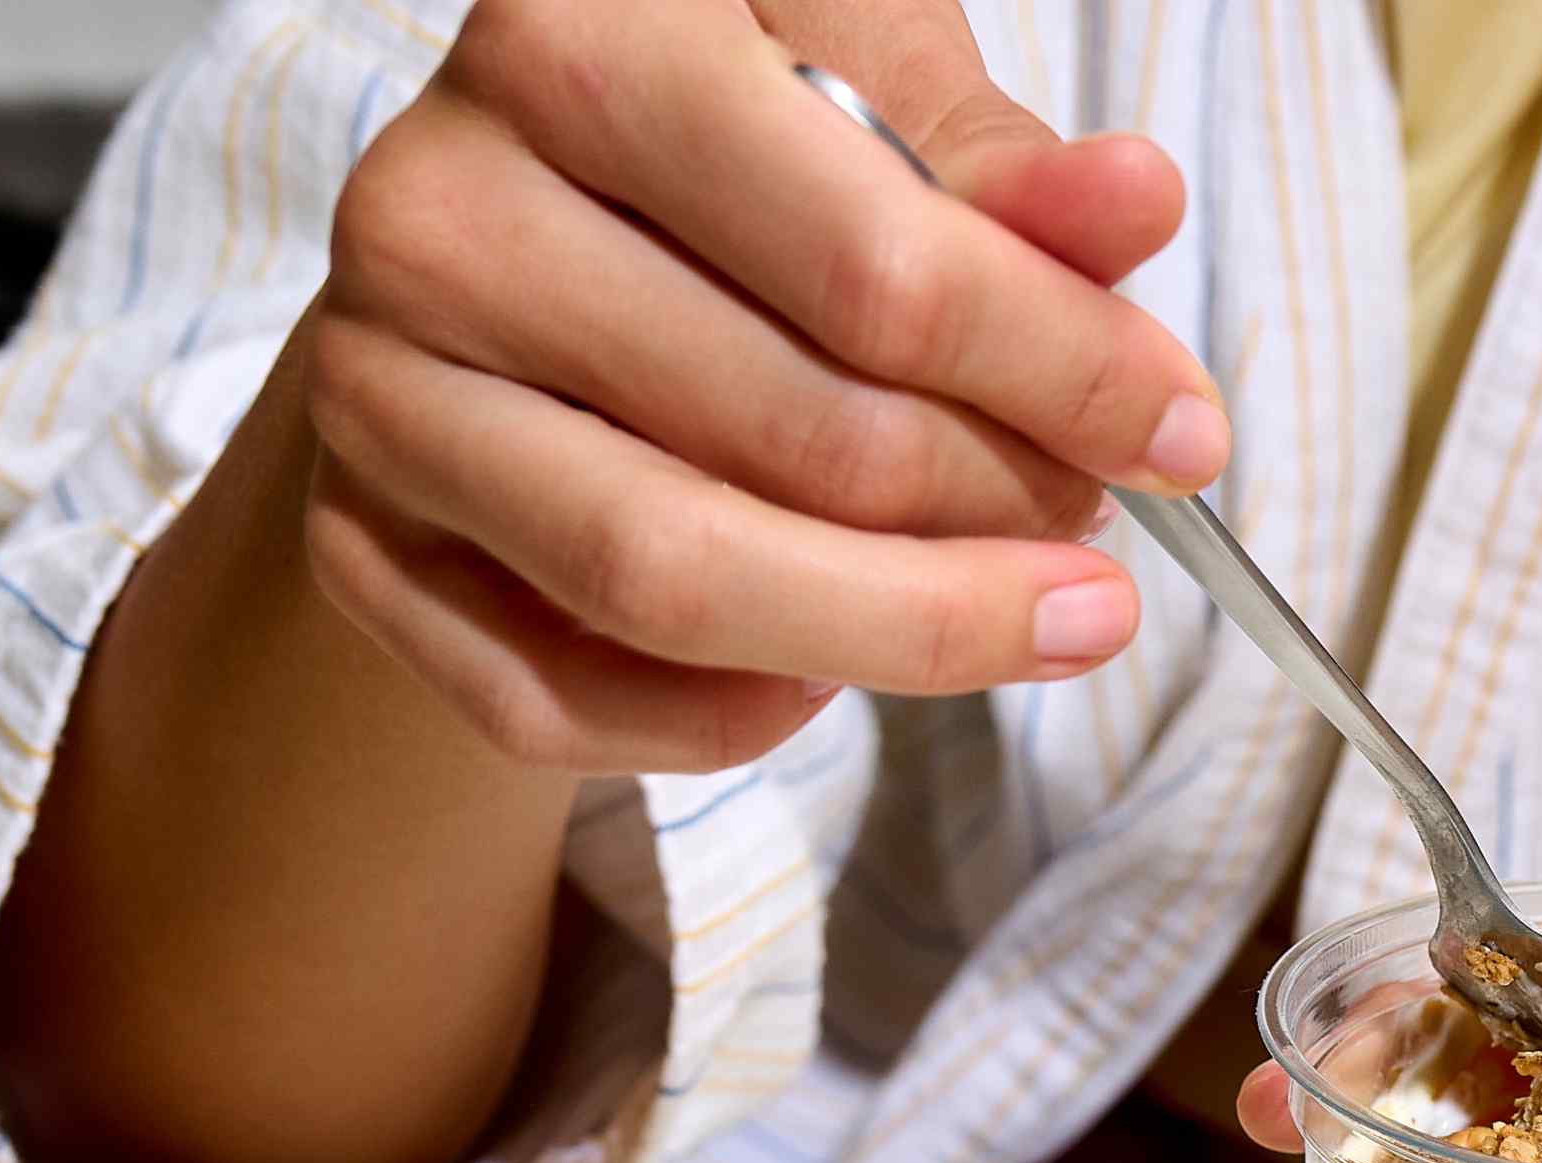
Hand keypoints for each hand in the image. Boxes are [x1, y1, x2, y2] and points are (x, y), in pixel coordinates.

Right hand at [301, 0, 1220, 773]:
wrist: (502, 247)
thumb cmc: (722, 167)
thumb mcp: (875, 101)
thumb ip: (1005, 174)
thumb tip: (1133, 206)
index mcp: (577, 31)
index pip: (874, 258)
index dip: (1062, 369)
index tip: (1186, 436)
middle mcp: (438, 202)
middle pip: (803, 438)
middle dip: (1001, 511)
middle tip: (1099, 532)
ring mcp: (376, 382)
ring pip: (682, 579)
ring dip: (906, 635)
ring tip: (1036, 618)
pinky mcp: (355, 540)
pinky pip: (571, 698)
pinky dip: (743, 715)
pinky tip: (839, 667)